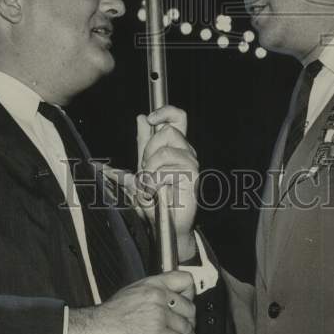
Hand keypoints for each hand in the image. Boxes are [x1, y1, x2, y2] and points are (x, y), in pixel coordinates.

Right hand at [66, 271, 195, 333]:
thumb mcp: (133, 292)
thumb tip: (165, 301)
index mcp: (152, 284)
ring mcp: (158, 314)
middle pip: (190, 307)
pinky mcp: (156, 333)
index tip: (190, 304)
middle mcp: (158, 296)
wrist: (95, 328)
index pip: (185, 280)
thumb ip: (152, 293)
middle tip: (189, 330)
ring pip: (187, 326)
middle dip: (192, 322)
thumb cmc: (109, 314)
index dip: (191, 294)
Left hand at [137, 106, 198, 260]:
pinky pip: (166, 171)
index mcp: (176, 145)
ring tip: (149, 186)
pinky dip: (154, 184)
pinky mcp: (192, 177)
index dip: (166, 112)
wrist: (163, 222)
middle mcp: (186, 151)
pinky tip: (156, 193)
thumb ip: (143, 142)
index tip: (150, 118)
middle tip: (145, 169)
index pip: (178, 117)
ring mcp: (191, 163)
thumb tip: (141, 118)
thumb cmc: (155, 196)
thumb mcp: (143, 165)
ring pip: (164, 152)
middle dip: (149, 150)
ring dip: (149, 171)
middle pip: (168, 131)